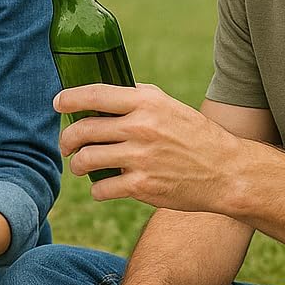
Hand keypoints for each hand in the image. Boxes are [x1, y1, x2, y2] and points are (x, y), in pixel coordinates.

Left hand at [56, 83, 239, 211]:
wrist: (227, 172)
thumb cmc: (195, 136)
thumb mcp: (169, 106)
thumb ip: (138, 98)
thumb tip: (103, 95)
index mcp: (146, 103)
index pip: (95, 94)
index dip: (69, 98)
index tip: (57, 104)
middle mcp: (141, 127)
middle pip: (83, 130)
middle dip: (67, 140)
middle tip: (67, 145)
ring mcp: (140, 158)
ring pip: (86, 160)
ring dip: (77, 165)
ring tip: (81, 166)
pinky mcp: (142, 186)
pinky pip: (101, 189)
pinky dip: (96, 190)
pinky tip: (102, 187)